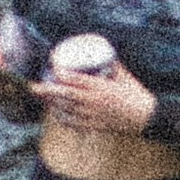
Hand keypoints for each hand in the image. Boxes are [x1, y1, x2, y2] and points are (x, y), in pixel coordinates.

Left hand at [36, 58, 161, 137]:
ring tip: (42, 99)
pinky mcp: (95, 126)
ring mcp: (93, 116)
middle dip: (47, 91)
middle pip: (65, 96)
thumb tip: (106, 53)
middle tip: (33, 87)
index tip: (52, 66)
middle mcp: (93, 102)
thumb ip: (114, 66)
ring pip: (66, 110)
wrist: (146, 118)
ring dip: (52, 104)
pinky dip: (63, 118)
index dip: (61, 73)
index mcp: (100, 87)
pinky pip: (74, 123)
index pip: (75, 79)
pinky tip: (57, 114)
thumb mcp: (125, 77)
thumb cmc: (137, 95)